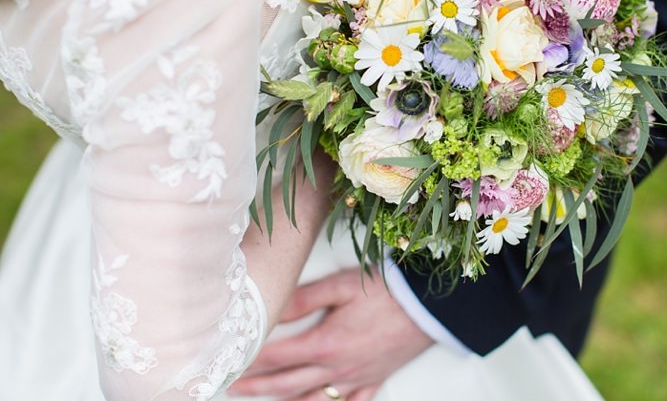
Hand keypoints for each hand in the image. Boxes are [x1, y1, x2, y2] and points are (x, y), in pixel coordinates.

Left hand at [229, 267, 433, 399]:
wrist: (429, 306)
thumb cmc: (387, 291)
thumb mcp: (341, 286)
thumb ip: (303, 299)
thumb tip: (272, 306)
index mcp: (325, 344)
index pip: (277, 356)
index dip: (251, 361)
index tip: (229, 363)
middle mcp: (337, 369)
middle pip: (287, 384)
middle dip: (258, 387)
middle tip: (233, 388)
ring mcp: (356, 378)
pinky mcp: (374, 379)